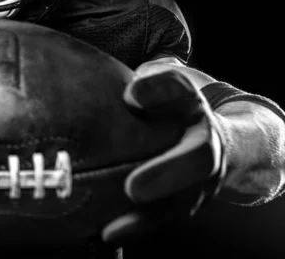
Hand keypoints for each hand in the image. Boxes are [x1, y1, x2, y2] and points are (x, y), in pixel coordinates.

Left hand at [101, 70, 226, 245]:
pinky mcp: (187, 200)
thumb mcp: (149, 84)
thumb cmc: (160, 104)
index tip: (131, 96)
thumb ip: (142, 85)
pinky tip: (109, 231)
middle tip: (133, 188)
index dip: (158, 90)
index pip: (178, 88)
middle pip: (198, 157)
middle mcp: (204, 139)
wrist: (206, 134)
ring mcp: (201, 175)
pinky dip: (139, 226)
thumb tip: (130, 97)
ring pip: (185, 200)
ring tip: (115, 225)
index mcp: (189, 100)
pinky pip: (167, 217)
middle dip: (167, 173)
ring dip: (150, 215)